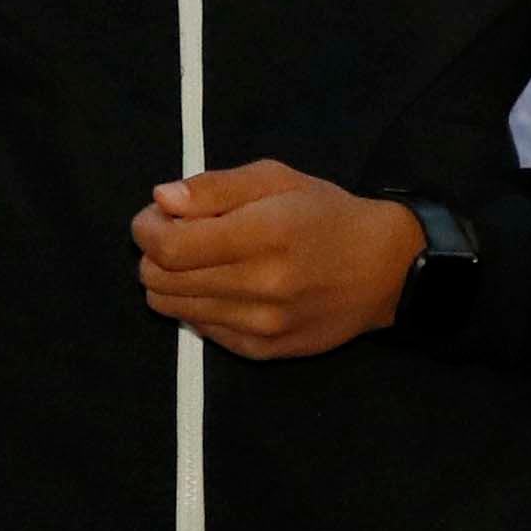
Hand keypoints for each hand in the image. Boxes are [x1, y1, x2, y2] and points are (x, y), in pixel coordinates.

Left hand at [133, 163, 420, 361]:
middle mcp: (261, 286)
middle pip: (161, 281)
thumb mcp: (276, 179)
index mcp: (264, 234)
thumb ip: (214, 188)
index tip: (157, 216)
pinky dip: (199, 305)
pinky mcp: (263, 351)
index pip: (169, 247)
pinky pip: (201, 330)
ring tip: (199, 261)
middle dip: (154, 253)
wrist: (384, 270)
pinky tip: (225, 286)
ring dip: (171, 281)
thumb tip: (161, 200)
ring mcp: (261, 326)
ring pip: (173, 309)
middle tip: (177, 235)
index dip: (147, 229)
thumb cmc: (326, 215)